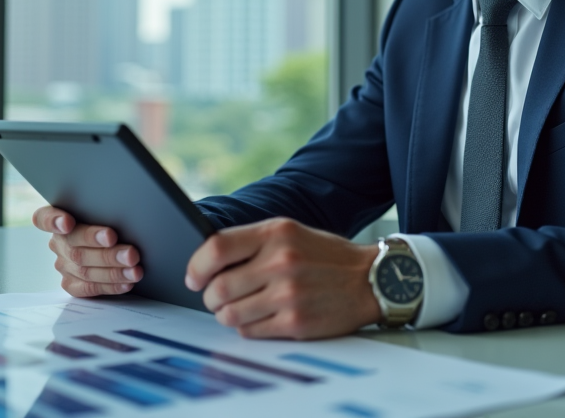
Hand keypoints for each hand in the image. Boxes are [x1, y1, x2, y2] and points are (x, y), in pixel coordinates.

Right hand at [32, 205, 143, 297]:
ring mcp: (63, 265)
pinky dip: (111, 286)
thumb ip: (104, 213)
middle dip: (107, 253)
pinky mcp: (71, 284)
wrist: (111, 242)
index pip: (44, 218)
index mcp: (58, 219)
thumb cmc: (111, 219)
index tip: (67, 223)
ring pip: (86, 271)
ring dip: (114, 272)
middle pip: (76, 249)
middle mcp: (58, 243)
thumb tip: (128, 215)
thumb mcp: (105, 212)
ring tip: (135, 270)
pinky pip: (89, 288)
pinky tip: (127, 283)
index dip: (53, 221)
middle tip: (130, 253)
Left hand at [186, 217, 379, 339]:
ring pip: (229, 314)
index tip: (194, 277)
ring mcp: (288, 295)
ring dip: (226, 314)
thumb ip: (252, 242)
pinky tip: (261, 317)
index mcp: (276, 233)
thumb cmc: (325, 256)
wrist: (370, 280)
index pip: (216, 249)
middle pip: (217, 288)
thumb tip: (206, 260)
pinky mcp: (295, 323)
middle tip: (216, 297)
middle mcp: (281, 262)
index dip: (196, 266)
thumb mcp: (290, 232)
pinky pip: (249, 331)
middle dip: (210, 297)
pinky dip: (247, 327)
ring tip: (239, 308)